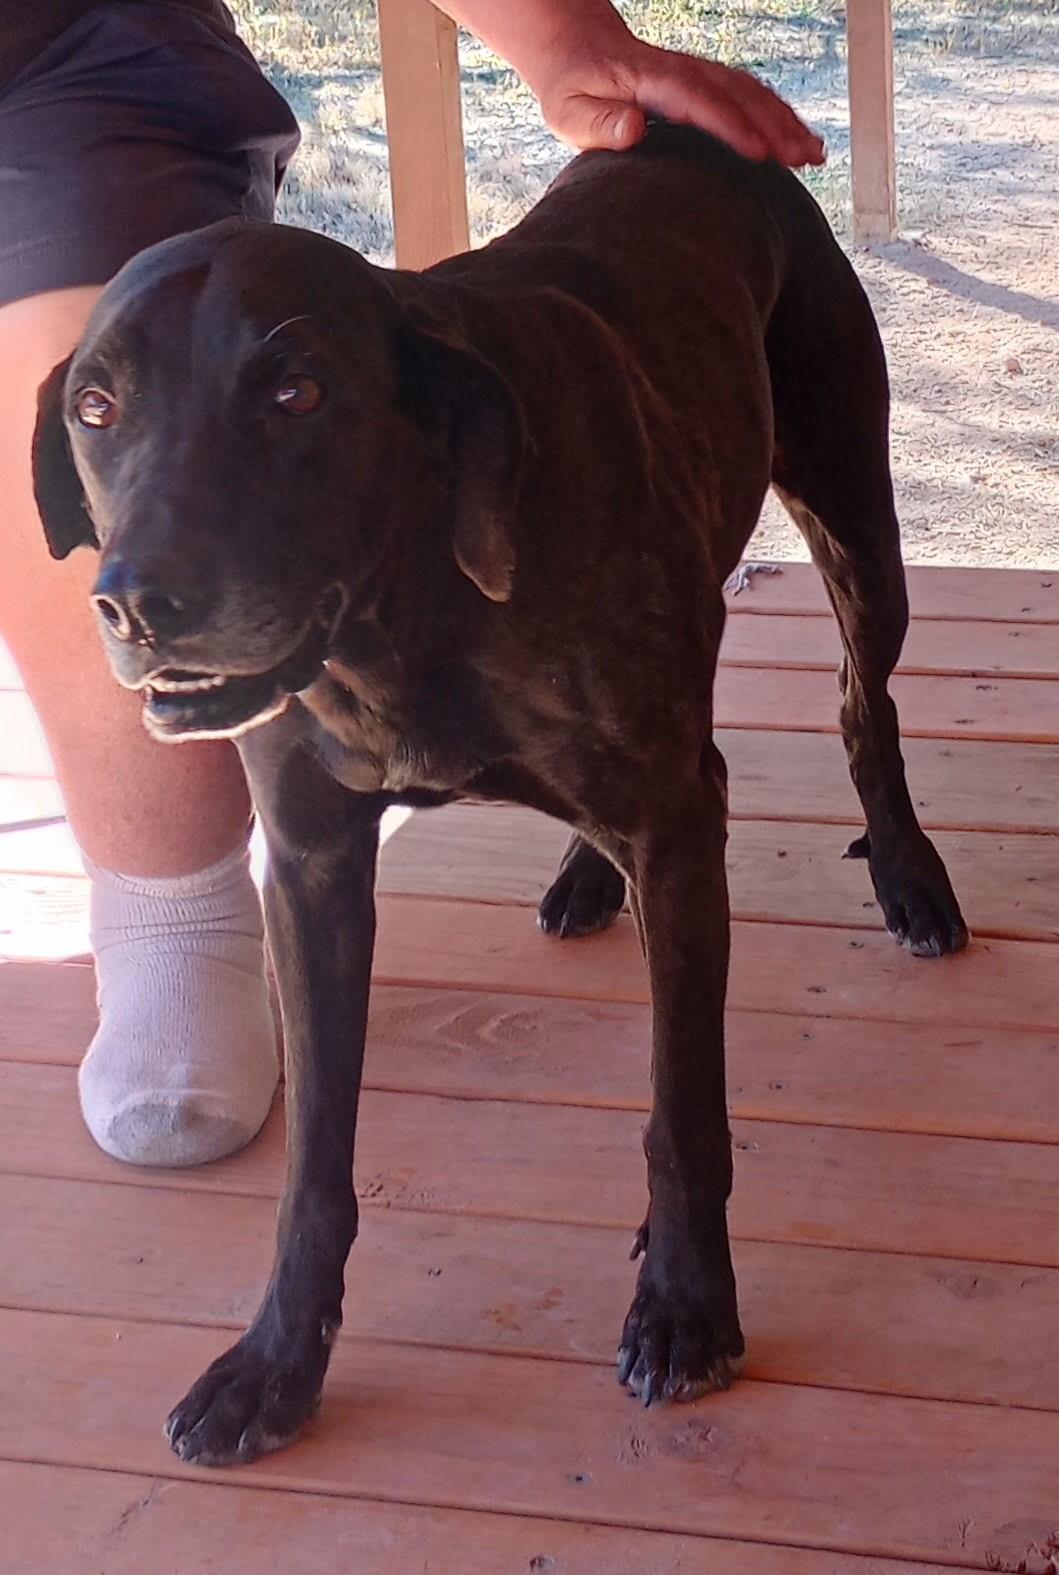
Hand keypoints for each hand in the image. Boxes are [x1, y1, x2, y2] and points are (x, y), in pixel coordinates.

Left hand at [535, 37, 825, 167]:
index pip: (698, 102)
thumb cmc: (571, 90)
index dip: (731, 126)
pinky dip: (779, 116)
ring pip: (751, 93)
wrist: (578, 49)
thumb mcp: (569, 112)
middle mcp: (683, 72)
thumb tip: (634, 129)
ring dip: (786, 122)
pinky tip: (801, 140)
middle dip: (775, 127)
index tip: (760, 153)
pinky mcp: (706, 84)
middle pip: (737, 95)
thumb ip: (598, 123)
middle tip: (804, 160)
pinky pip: (750, 96)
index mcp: (651, 81)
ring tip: (815, 156)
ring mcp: (699, 75)